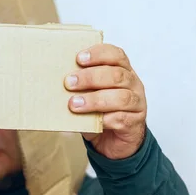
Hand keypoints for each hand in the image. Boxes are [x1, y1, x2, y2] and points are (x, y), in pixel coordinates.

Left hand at [64, 44, 146, 159]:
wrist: (114, 141)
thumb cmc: (100, 111)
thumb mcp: (91, 94)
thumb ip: (81, 86)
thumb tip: (58, 82)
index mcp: (123, 70)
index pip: (116, 55)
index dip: (98, 54)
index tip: (79, 58)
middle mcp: (133, 84)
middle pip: (116, 75)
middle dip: (90, 77)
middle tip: (69, 83)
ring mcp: (137, 103)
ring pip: (120, 97)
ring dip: (94, 100)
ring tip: (74, 104)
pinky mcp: (135, 122)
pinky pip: (120, 118)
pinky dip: (103, 119)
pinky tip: (90, 121)